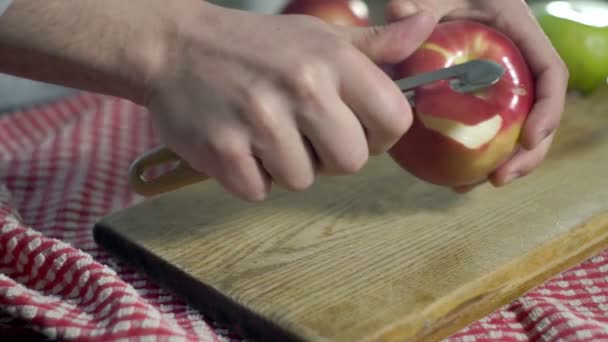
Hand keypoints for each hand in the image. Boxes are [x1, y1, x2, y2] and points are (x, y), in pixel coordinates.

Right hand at [144, 1, 435, 200]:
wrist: (174, 46)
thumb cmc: (255, 46)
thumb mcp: (317, 36)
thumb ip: (375, 44)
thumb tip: (427, 26)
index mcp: (332, 59)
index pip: (394, 121)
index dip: (378, 134)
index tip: (354, 128)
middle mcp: (301, 87)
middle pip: (350, 161)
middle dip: (330, 156)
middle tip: (302, 133)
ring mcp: (259, 120)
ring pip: (303, 180)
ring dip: (285, 166)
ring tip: (264, 134)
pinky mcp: (223, 149)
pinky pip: (258, 191)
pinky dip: (250, 177)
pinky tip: (238, 146)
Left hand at [385, 0, 568, 191]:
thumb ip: (416, 4)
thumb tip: (400, 17)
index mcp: (519, 31)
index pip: (550, 74)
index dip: (548, 110)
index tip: (529, 139)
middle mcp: (517, 60)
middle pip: (538, 112)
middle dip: (528, 153)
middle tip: (499, 179)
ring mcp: (500, 81)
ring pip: (513, 126)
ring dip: (500, 160)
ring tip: (469, 186)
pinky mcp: (480, 95)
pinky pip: (486, 125)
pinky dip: (473, 151)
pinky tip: (449, 172)